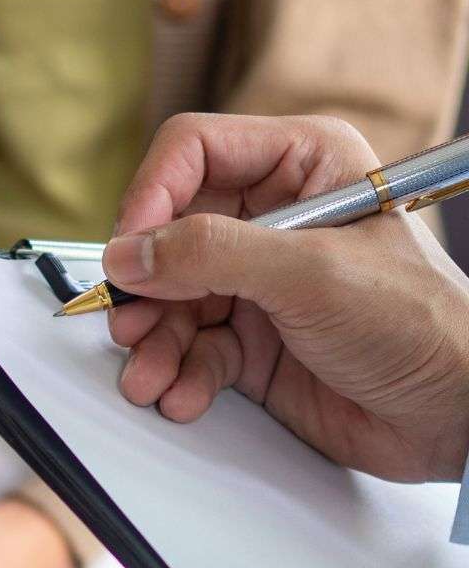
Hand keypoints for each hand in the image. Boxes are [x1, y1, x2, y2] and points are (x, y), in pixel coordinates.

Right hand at [103, 113, 468, 482]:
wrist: (451, 414)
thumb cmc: (419, 325)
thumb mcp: (311, 274)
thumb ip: (213, 255)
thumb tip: (133, 253)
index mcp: (302, 166)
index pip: (196, 153)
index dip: (152, 196)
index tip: (131, 250)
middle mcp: (275, 220)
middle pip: (172, 234)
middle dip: (147, 286)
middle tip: (131, 322)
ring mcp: (262, 284)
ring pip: (174, 300)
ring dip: (156, 342)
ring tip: (151, 376)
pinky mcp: (256, 342)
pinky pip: (195, 349)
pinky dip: (181, 375)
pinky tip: (184, 394)